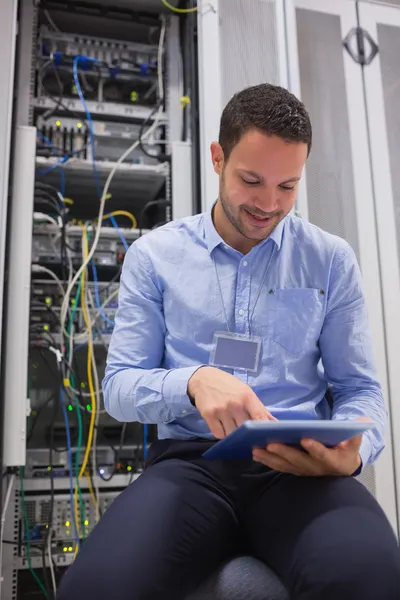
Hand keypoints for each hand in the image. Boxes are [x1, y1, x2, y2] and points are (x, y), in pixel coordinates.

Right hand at [188, 366, 275, 437]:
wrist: (204, 378)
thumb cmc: (228, 385)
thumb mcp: (246, 391)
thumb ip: (260, 409)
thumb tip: (275, 423)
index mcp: (247, 397)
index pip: (260, 418)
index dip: (264, 430)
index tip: (266, 437)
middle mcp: (235, 404)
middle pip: (245, 430)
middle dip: (246, 433)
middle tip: (245, 431)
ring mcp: (221, 410)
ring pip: (231, 434)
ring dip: (232, 434)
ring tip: (231, 426)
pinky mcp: (208, 415)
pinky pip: (218, 434)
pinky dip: (221, 433)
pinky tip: (221, 425)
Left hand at [252, 418, 369, 476]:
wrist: (341, 467)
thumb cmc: (345, 451)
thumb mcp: (354, 442)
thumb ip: (356, 433)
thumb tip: (363, 421)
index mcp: (331, 460)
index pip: (323, 455)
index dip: (315, 448)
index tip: (306, 439)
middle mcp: (315, 468)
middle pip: (298, 460)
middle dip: (284, 452)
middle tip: (271, 443)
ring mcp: (303, 470)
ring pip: (285, 465)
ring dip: (270, 457)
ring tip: (256, 448)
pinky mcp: (294, 470)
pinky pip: (279, 466)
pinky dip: (268, 461)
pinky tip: (255, 454)